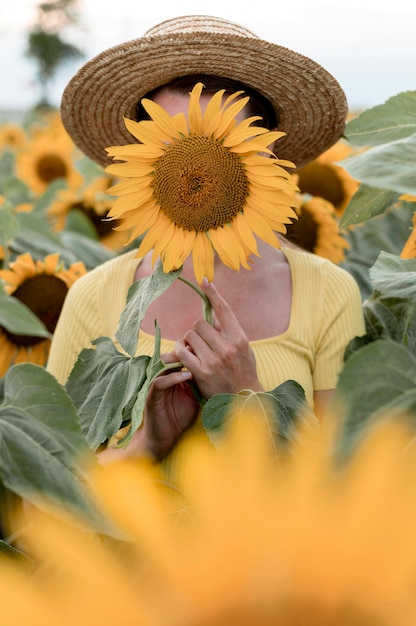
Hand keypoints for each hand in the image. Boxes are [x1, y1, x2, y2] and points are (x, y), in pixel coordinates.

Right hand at [99, 353, 199, 462]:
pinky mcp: (152, 396)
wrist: (164, 438)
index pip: (179, 356)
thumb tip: (217, 371)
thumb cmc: (180, 418)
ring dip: (178, 360)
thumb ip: (200, 384)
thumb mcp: (194, 397)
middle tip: (199, 348)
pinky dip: (173, 377)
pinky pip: (159, 382)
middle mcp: (162, 377)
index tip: (207, 348)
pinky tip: (187, 375)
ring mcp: (155, 386)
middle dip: (184, 350)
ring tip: (194, 358)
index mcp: (171, 376)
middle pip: (170, 356)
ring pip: (162, 364)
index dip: (191, 350)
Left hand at [174, 280, 262, 397]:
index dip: (213, 293)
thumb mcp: (243, 350)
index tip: (204, 281)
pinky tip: (184, 357)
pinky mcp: (201, 372)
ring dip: (188, 342)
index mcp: (239, 338)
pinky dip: (179, 352)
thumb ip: (228, 333)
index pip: (224, 310)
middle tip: (201, 342)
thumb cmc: (243, 372)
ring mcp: (214, 359)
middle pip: (199, 324)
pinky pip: (182, 352)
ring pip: (189, 336)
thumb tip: (211, 318)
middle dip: (197, 331)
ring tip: (194, 351)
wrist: (243, 400)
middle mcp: (227, 347)